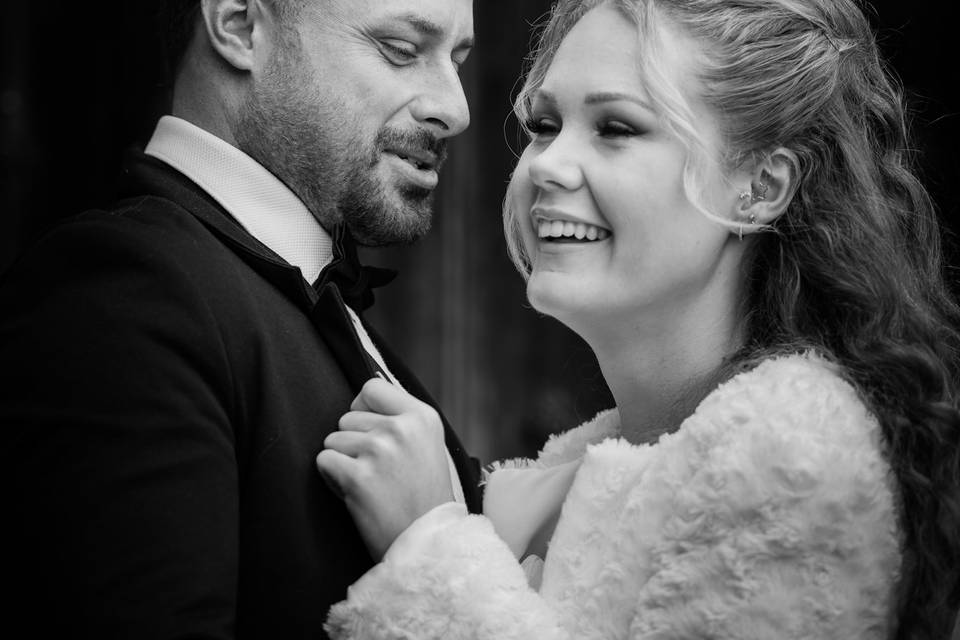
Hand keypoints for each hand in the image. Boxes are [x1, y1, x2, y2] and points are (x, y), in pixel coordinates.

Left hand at [316, 378, 454, 559]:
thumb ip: (401, 419)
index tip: (370, 429)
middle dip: (353, 442)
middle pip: (348, 417)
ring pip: (333, 440)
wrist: (430, 544)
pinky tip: (357, 493)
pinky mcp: (358, 476)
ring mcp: (379, 451)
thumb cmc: (425, 497)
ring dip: (343, 462)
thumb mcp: (429, 446)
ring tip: (371, 484)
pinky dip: (332, 479)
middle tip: (378, 471)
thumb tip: (363, 398)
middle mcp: (401, 428)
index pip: (372, 387)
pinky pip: (324, 462)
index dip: (362, 407)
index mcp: (422, 417)